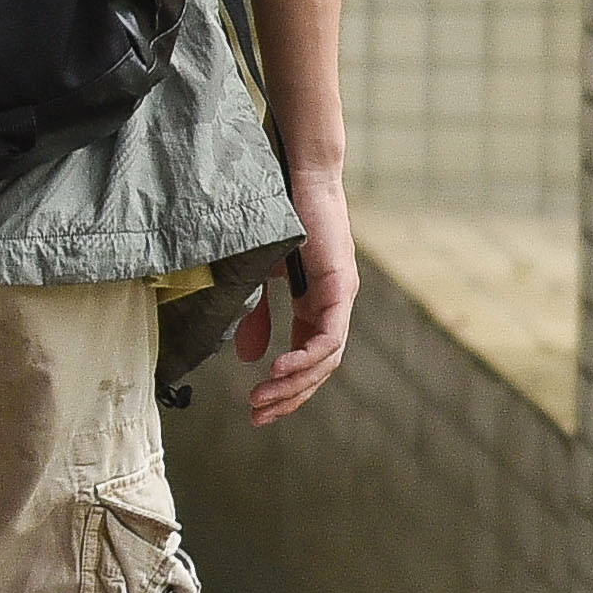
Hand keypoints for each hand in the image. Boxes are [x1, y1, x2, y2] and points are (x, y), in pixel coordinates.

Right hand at [235, 163, 360, 422]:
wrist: (298, 175)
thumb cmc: (278, 217)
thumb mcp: (259, 277)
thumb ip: (258, 317)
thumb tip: (251, 359)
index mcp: (315, 305)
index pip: (308, 359)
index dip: (286, 388)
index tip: (256, 409)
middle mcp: (334, 306)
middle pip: (320, 367)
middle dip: (289, 396)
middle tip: (259, 417)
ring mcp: (341, 297)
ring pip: (327, 358)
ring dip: (295, 382)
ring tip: (263, 397)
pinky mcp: (340, 286)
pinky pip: (330, 335)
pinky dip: (306, 356)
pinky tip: (280, 369)